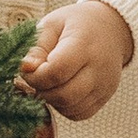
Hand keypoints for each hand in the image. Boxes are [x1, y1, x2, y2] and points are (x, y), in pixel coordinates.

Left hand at [22, 0, 133, 121]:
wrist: (111, 29)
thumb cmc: (75, 24)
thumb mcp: (52, 24)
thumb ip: (36, 47)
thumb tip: (25, 69)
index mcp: (84, 44)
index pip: (56, 72)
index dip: (35, 76)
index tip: (28, 69)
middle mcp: (99, 68)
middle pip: (63, 95)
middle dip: (41, 91)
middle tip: (36, 79)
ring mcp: (104, 86)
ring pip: (70, 108)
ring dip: (52, 100)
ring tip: (49, 82)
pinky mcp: (104, 98)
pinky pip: (79, 113)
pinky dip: (64, 106)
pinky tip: (61, 89)